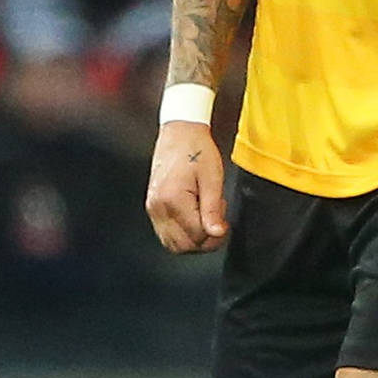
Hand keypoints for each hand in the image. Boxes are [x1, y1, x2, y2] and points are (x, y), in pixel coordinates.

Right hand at [145, 122, 228, 252]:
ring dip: (193, 240)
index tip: (224, 220)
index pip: (196, 235)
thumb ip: (213, 209)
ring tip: (205, 218)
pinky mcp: (153, 207)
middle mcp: (158, 207)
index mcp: (173, 199)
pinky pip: (166, 234)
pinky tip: (194, 217)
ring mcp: (153, 208)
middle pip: (183, 245)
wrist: (179, 132)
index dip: (215, 233)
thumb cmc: (197, 149)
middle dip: (205, 241)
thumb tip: (217, 233)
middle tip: (217, 221)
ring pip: (173, 244)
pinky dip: (182, 234)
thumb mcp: (213, 178)